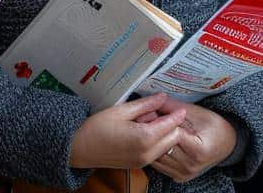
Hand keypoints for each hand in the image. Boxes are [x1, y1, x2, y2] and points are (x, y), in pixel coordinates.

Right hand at [70, 93, 186, 168]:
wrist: (80, 148)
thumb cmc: (98, 127)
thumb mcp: (122, 110)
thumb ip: (145, 105)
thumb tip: (162, 97)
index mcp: (144, 138)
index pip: (170, 126)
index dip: (177, 115)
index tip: (182, 107)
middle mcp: (147, 153)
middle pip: (172, 139)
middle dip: (171, 124)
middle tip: (160, 109)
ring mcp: (143, 162)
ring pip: (165, 147)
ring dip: (164, 133)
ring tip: (149, 117)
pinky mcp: (138, 164)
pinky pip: (156, 152)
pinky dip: (156, 141)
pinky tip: (144, 128)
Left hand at [149, 100, 236, 182]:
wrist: (225, 144)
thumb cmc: (214, 126)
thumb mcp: (197, 112)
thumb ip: (175, 106)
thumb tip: (155, 100)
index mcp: (198, 151)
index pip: (173, 135)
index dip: (162, 120)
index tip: (153, 110)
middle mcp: (190, 166)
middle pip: (162, 147)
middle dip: (153, 130)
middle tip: (145, 116)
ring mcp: (184, 174)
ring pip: (157, 157)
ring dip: (151, 142)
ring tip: (149, 127)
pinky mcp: (179, 177)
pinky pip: (160, 165)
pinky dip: (155, 151)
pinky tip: (155, 139)